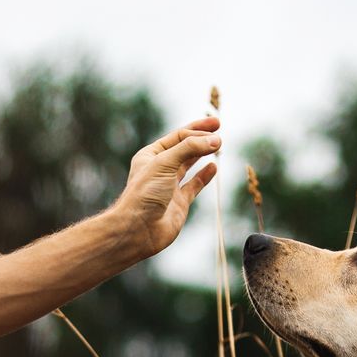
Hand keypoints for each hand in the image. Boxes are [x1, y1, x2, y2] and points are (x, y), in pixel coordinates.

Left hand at [110, 116, 221, 258]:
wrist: (138, 229)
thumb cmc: (144, 194)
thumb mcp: (165, 163)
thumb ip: (190, 149)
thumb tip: (215, 140)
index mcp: (150, 156)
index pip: (178, 137)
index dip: (197, 130)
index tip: (216, 127)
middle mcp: (160, 169)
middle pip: (184, 148)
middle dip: (201, 138)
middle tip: (218, 127)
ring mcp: (170, 186)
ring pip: (189, 165)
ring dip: (202, 154)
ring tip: (218, 144)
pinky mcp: (179, 202)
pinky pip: (194, 185)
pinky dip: (204, 176)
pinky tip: (213, 167)